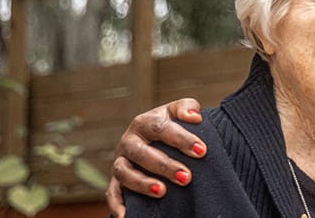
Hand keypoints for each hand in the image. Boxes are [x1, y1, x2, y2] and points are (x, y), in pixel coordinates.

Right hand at [105, 98, 205, 216]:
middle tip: (187, 177)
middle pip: (141, 152)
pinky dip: (117, 205)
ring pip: (124, 172)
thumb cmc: (170, 127)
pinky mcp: (116, 181)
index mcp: (144, 122)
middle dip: (164, 165)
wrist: (154, 141)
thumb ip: (187, 108)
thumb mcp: (177, 113)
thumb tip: (194, 116)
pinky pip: (112, 193)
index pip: (160, 128)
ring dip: (142, 183)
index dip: (180, 138)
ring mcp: (121, 162)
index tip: (201, 151)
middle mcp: (129, 141)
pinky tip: (127, 216)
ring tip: (162, 191)